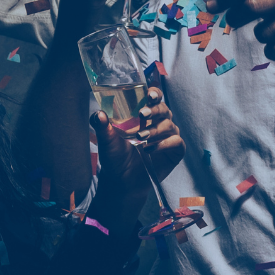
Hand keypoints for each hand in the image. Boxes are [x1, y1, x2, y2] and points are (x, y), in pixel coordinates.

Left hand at [86, 88, 182, 228]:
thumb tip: (98, 114)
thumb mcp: (107, 140)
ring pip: (170, 125)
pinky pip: (176, 141)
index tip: (149, 94)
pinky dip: (164, 144)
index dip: (154, 93)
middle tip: (143, 113)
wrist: (121, 181)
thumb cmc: (115, 157)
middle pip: (164, 109)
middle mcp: (159, 123)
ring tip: (140, 138)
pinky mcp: (175, 151)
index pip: (154, 98)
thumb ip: (102, 127)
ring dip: (155, 129)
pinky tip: (150, 150)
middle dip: (155, 109)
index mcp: (145, 116)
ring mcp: (168, 136)